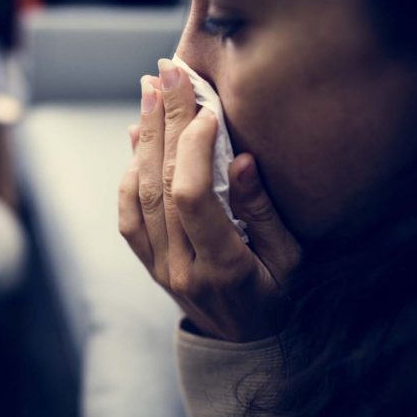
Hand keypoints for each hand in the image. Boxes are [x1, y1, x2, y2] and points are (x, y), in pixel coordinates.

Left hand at [118, 60, 301, 341]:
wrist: (243, 343)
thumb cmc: (277, 298)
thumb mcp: (289, 260)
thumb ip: (261, 211)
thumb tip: (238, 159)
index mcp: (222, 268)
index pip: (192, 197)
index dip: (193, 147)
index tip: (206, 107)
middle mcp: (180, 268)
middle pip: (160, 185)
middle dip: (163, 123)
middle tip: (165, 73)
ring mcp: (158, 267)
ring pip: (139, 195)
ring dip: (143, 139)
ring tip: (149, 92)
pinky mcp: (148, 262)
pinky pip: (127, 215)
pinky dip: (130, 172)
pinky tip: (136, 138)